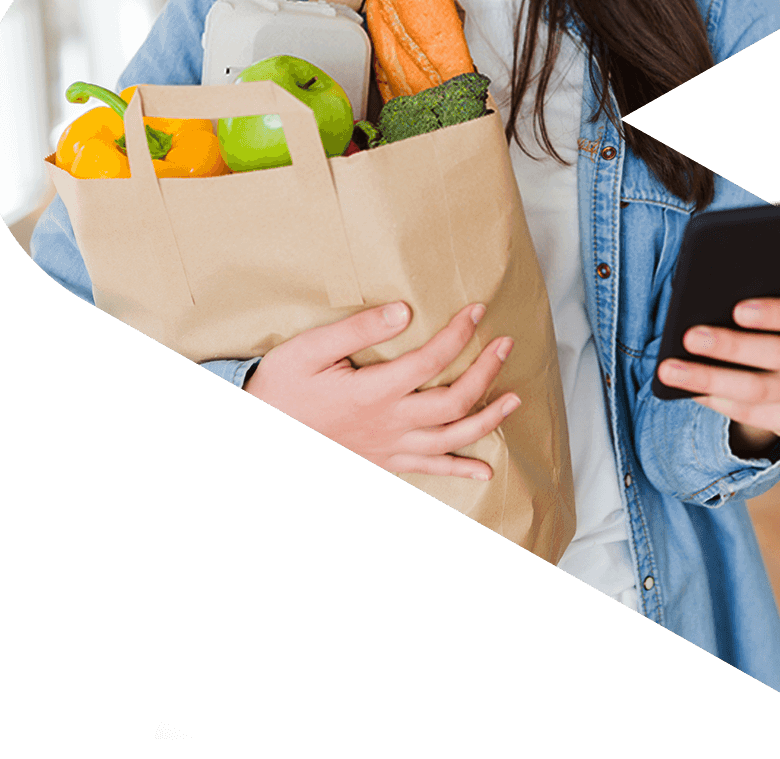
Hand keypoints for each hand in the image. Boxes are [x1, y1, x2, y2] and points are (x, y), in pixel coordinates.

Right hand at [244, 301, 519, 480]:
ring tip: (514, 399)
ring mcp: (390, 447)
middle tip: (506, 345)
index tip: (477, 310)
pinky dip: (460, 468)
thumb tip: (403, 310)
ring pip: (451, 438)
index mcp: (373, 392)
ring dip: (487, 418)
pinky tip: (485, 468)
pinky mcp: (385, 461)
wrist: (265, 425)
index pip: (431, 360)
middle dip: (486, 372)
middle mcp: (389, 423)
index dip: (459, 333)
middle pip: (453, 402)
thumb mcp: (309, 350)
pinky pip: (430, 469)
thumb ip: (358, 330)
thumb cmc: (282, 388)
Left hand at [656, 296, 779, 447]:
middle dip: (732, 347)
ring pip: (758, 391)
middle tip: (690, 337)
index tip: (737, 310)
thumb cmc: (772, 326)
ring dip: (710, 380)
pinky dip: (714, 399)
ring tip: (672, 371)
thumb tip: (701, 310)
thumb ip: (752, 308)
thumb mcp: (773, 312)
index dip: (775, 314)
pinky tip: (688, 389)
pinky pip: (749, 414)